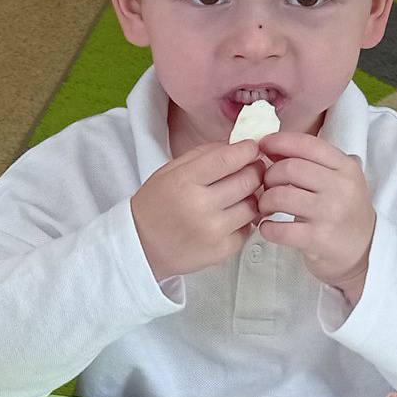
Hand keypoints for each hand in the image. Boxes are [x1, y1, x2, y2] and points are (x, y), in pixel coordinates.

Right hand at [132, 139, 263, 281]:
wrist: (142, 246)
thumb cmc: (155, 206)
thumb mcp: (169, 171)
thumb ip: (203, 155)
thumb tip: (238, 146)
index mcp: (184, 181)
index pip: (228, 159)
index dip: (247, 150)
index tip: (251, 147)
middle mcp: (200, 206)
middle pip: (248, 180)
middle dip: (254, 170)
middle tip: (251, 169)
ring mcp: (213, 230)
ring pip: (253, 205)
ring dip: (251, 196)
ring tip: (238, 195)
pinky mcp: (222, 250)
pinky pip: (248, 228)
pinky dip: (243, 221)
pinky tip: (229, 217)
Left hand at [254, 132, 374, 298]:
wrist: (365, 252)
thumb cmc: (345, 212)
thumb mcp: (342, 180)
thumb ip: (314, 161)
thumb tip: (272, 146)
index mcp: (346, 168)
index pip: (308, 144)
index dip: (280, 142)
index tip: (263, 147)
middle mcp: (341, 188)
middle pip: (289, 168)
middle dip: (269, 176)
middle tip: (266, 186)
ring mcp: (330, 214)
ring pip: (280, 196)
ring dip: (264, 202)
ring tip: (266, 208)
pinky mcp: (318, 239)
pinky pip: (279, 229)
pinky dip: (267, 228)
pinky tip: (269, 228)